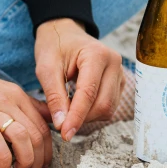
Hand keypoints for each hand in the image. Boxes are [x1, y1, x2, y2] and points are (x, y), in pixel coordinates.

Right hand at [0, 64, 51, 167]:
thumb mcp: (0, 93)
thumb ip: (23, 106)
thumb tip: (47, 121)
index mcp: (16, 95)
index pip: (43, 125)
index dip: (47, 149)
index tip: (42, 163)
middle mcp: (7, 100)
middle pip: (37, 133)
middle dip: (39, 158)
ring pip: (22, 137)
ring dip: (26, 160)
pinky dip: (4, 159)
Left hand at [35, 18, 124, 140]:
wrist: (64, 33)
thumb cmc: (54, 46)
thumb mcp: (46, 68)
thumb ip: (54, 96)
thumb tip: (61, 125)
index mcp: (97, 55)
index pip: (89, 94)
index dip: (76, 117)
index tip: (64, 134)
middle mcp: (115, 64)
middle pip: (103, 105)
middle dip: (81, 118)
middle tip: (58, 122)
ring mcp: (120, 74)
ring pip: (108, 109)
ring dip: (86, 117)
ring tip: (65, 111)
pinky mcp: (118, 83)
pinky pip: (108, 106)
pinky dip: (91, 112)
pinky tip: (75, 106)